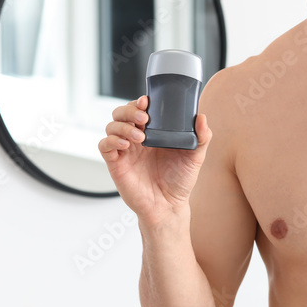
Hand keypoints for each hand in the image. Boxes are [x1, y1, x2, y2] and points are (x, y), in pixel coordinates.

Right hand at [98, 95, 211, 225]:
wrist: (169, 205)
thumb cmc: (180, 180)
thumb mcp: (195, 156)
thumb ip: (202, 137)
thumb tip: (201, 117)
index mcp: (154, 132)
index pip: (140, 109)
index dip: (140, 102)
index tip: (147, 101)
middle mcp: (137, 138)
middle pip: (121, 113)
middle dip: (129, 110)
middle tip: (144, 119)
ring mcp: (125, 150)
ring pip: (111, 126)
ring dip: (123, 126)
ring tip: (139, 138)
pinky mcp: (116, 163)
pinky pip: (104, 146)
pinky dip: (111, 141)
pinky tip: (125, 145)